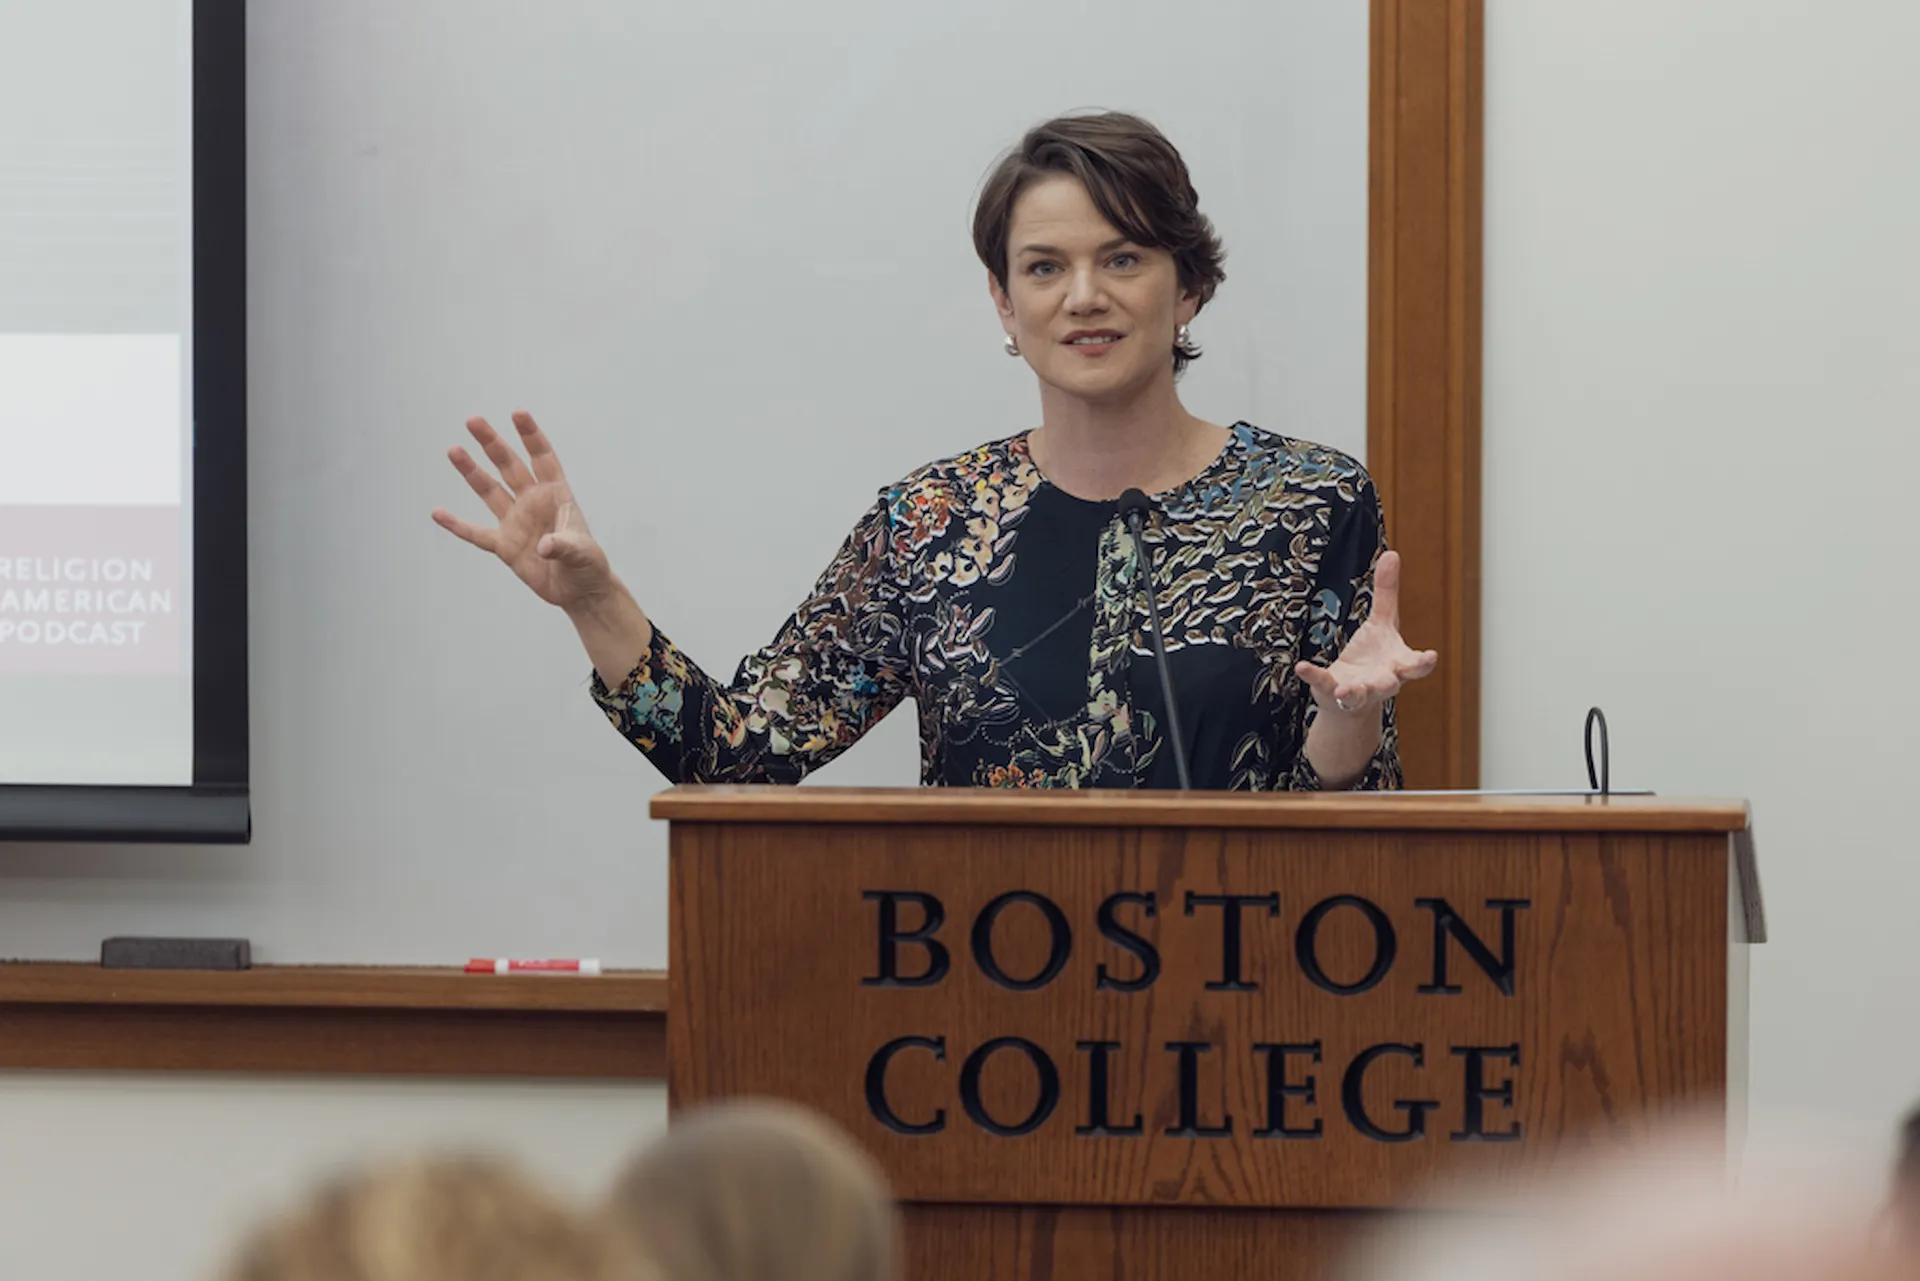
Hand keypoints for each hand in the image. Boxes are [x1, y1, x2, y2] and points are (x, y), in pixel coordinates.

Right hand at [431, 411, 616, 614]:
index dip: (531, 436)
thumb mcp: (583, 553)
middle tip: (473, 420)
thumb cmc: (588, 565)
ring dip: (472, 472)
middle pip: (509, 466)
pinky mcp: (504, 546)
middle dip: (493, 443)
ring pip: (490, 491)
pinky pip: (476, 533)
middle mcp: (533, 502)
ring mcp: (516, 522)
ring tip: (454, 450)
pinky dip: (457, 525)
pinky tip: (438, 513)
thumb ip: (565, 545)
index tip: (518, 414)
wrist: (579, 591)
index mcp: (557, 495)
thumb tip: (543, 546)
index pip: (543, 458)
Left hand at [1293, 550, 1437, 715]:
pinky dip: (1314, 676)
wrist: (1350, 696)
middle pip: (1391, 684)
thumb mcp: (1382, 622)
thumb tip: (1392, 553)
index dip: (1424, 662)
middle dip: (1391, 682)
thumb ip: (1388, 592)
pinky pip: (1324, 684)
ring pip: (1359, 693)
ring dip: (1353, 691)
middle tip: (1392, 681)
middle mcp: (1382, 680)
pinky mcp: (1334, 691)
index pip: (1416, 665)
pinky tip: (1302, 667)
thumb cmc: (1374, 656)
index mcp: (1398, 663)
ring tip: (1345, 689)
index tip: (1430, 656)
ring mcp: (1358, 689)